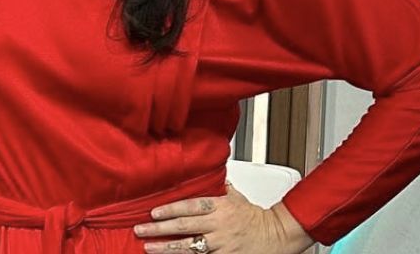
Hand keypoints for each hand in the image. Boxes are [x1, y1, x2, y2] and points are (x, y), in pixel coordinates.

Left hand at [133, 184, 313, 253]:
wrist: (278, 235)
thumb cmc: (255, 216)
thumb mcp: (236, 196)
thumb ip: (217, 187)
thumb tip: (203, 174)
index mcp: (221, 207)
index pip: (191, 206)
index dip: (171, 209)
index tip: (153, 212)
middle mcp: (220, 225)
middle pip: (185, 227)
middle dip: (160, 228)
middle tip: (141, 229)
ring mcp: (222, 244)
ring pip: (190, 247)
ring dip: (167, 248)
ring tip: (149, 247)